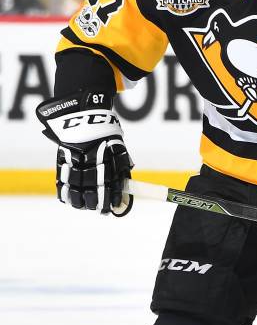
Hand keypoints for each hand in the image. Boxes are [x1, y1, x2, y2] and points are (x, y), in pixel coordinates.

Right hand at [36, 90, 132, 215]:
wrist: (86, 115)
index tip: (113, 208)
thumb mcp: (117, 147)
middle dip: (94, 202)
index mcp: (106, 158)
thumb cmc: (105, 134)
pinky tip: (69, 199)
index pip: (109, 184)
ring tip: (84, 206)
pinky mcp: (63, 159)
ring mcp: (75, 161)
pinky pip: (62, 181)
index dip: (110, 199)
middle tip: (97, 208)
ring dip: (80, 201)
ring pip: (75, 188)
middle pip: (91, 189)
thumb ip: (121, 166)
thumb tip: (126, 185)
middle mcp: (90, 161)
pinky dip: (65, 192)